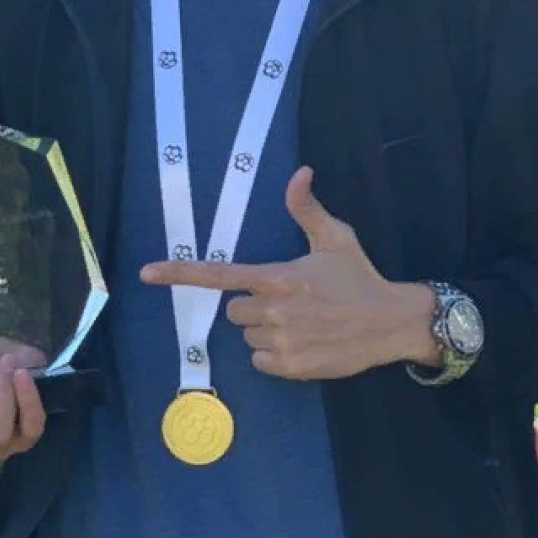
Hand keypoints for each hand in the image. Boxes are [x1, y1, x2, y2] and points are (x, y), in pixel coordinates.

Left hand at [141, 167, 440, 379]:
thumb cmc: (359, 276)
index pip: (220, 275)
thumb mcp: (336, 237)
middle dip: (253, 304)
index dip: (180, 273)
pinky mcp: (292, 367)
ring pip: (247, 335)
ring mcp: (281, 341)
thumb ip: (307, 208)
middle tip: (287, 299)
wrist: (390, 322)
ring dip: (264, 330)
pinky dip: (275, 354)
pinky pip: (261, 360)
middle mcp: (274, 310)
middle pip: (234, 310)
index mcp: (278, 276)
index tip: (147, 273)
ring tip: (301, 320)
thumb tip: (300, 170)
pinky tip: (303, 342)